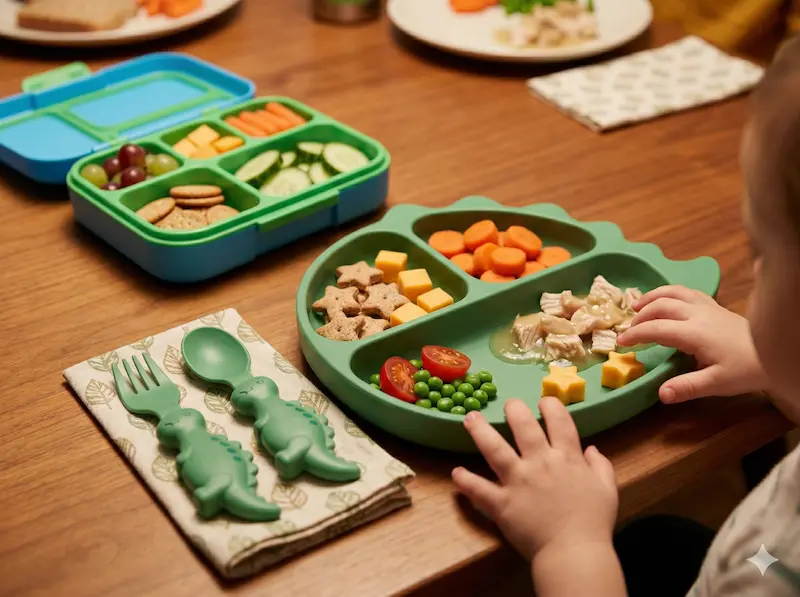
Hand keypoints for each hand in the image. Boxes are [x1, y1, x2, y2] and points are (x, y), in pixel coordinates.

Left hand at [451, 398, 617, 560]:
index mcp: (567, 458)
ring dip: (480, 431)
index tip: (543, 401)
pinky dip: (466, 481)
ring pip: (495, 449)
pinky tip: (456, 473)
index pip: (559, 422)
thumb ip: (600, 466)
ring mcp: (518, 481)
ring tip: (469, 418)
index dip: (551, 406)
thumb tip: (592, 448)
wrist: (575, 553)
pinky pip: (479, 489)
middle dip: (514, 410)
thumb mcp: (607, 490)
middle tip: (508, 403)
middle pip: (524, 426)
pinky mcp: (502, 503)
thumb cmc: (593, 523)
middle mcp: (540, 463)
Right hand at [617, 285, 767, 402]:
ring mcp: (707, 306)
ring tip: (637, 305)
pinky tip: (665, 301)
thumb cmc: (746, 369)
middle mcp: (697, 314)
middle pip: (660, 306)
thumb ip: (687, 387)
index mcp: (694, 333)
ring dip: (652, 297)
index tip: (621, 342)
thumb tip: (660, 394)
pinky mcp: (715, 305)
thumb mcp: (717, 383)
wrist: (776, 352)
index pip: (656, 328)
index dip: (635, 334)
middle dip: (640, 316)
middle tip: (628, 330)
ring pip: (673, 292)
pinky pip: (687, 291)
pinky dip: (669, 293)